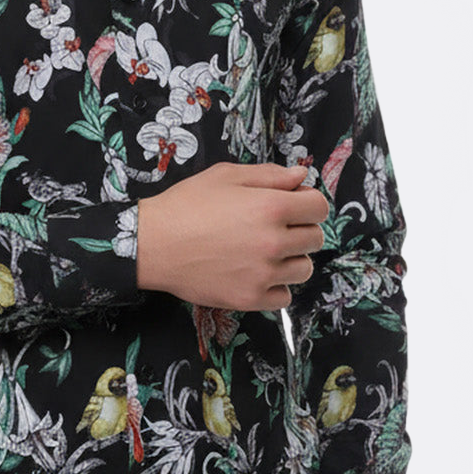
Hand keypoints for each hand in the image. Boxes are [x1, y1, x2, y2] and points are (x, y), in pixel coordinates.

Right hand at [135, 162, 328, 310]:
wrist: (153, 244)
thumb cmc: (185, 205)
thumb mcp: (226, 176)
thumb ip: (268, 175)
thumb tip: (300, 178)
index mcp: (271, 207)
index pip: (319, 208)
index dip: (308, 204)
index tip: (295, 206)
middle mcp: (273, 241)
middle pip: (315, 239)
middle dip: (300, 230)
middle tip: (275, 228)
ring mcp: (263, 273)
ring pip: (304, 269)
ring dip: (291, 259)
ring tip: (265, 252)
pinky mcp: (250, 298)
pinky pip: (285, 297)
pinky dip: (276, 287)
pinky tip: (257, 274)